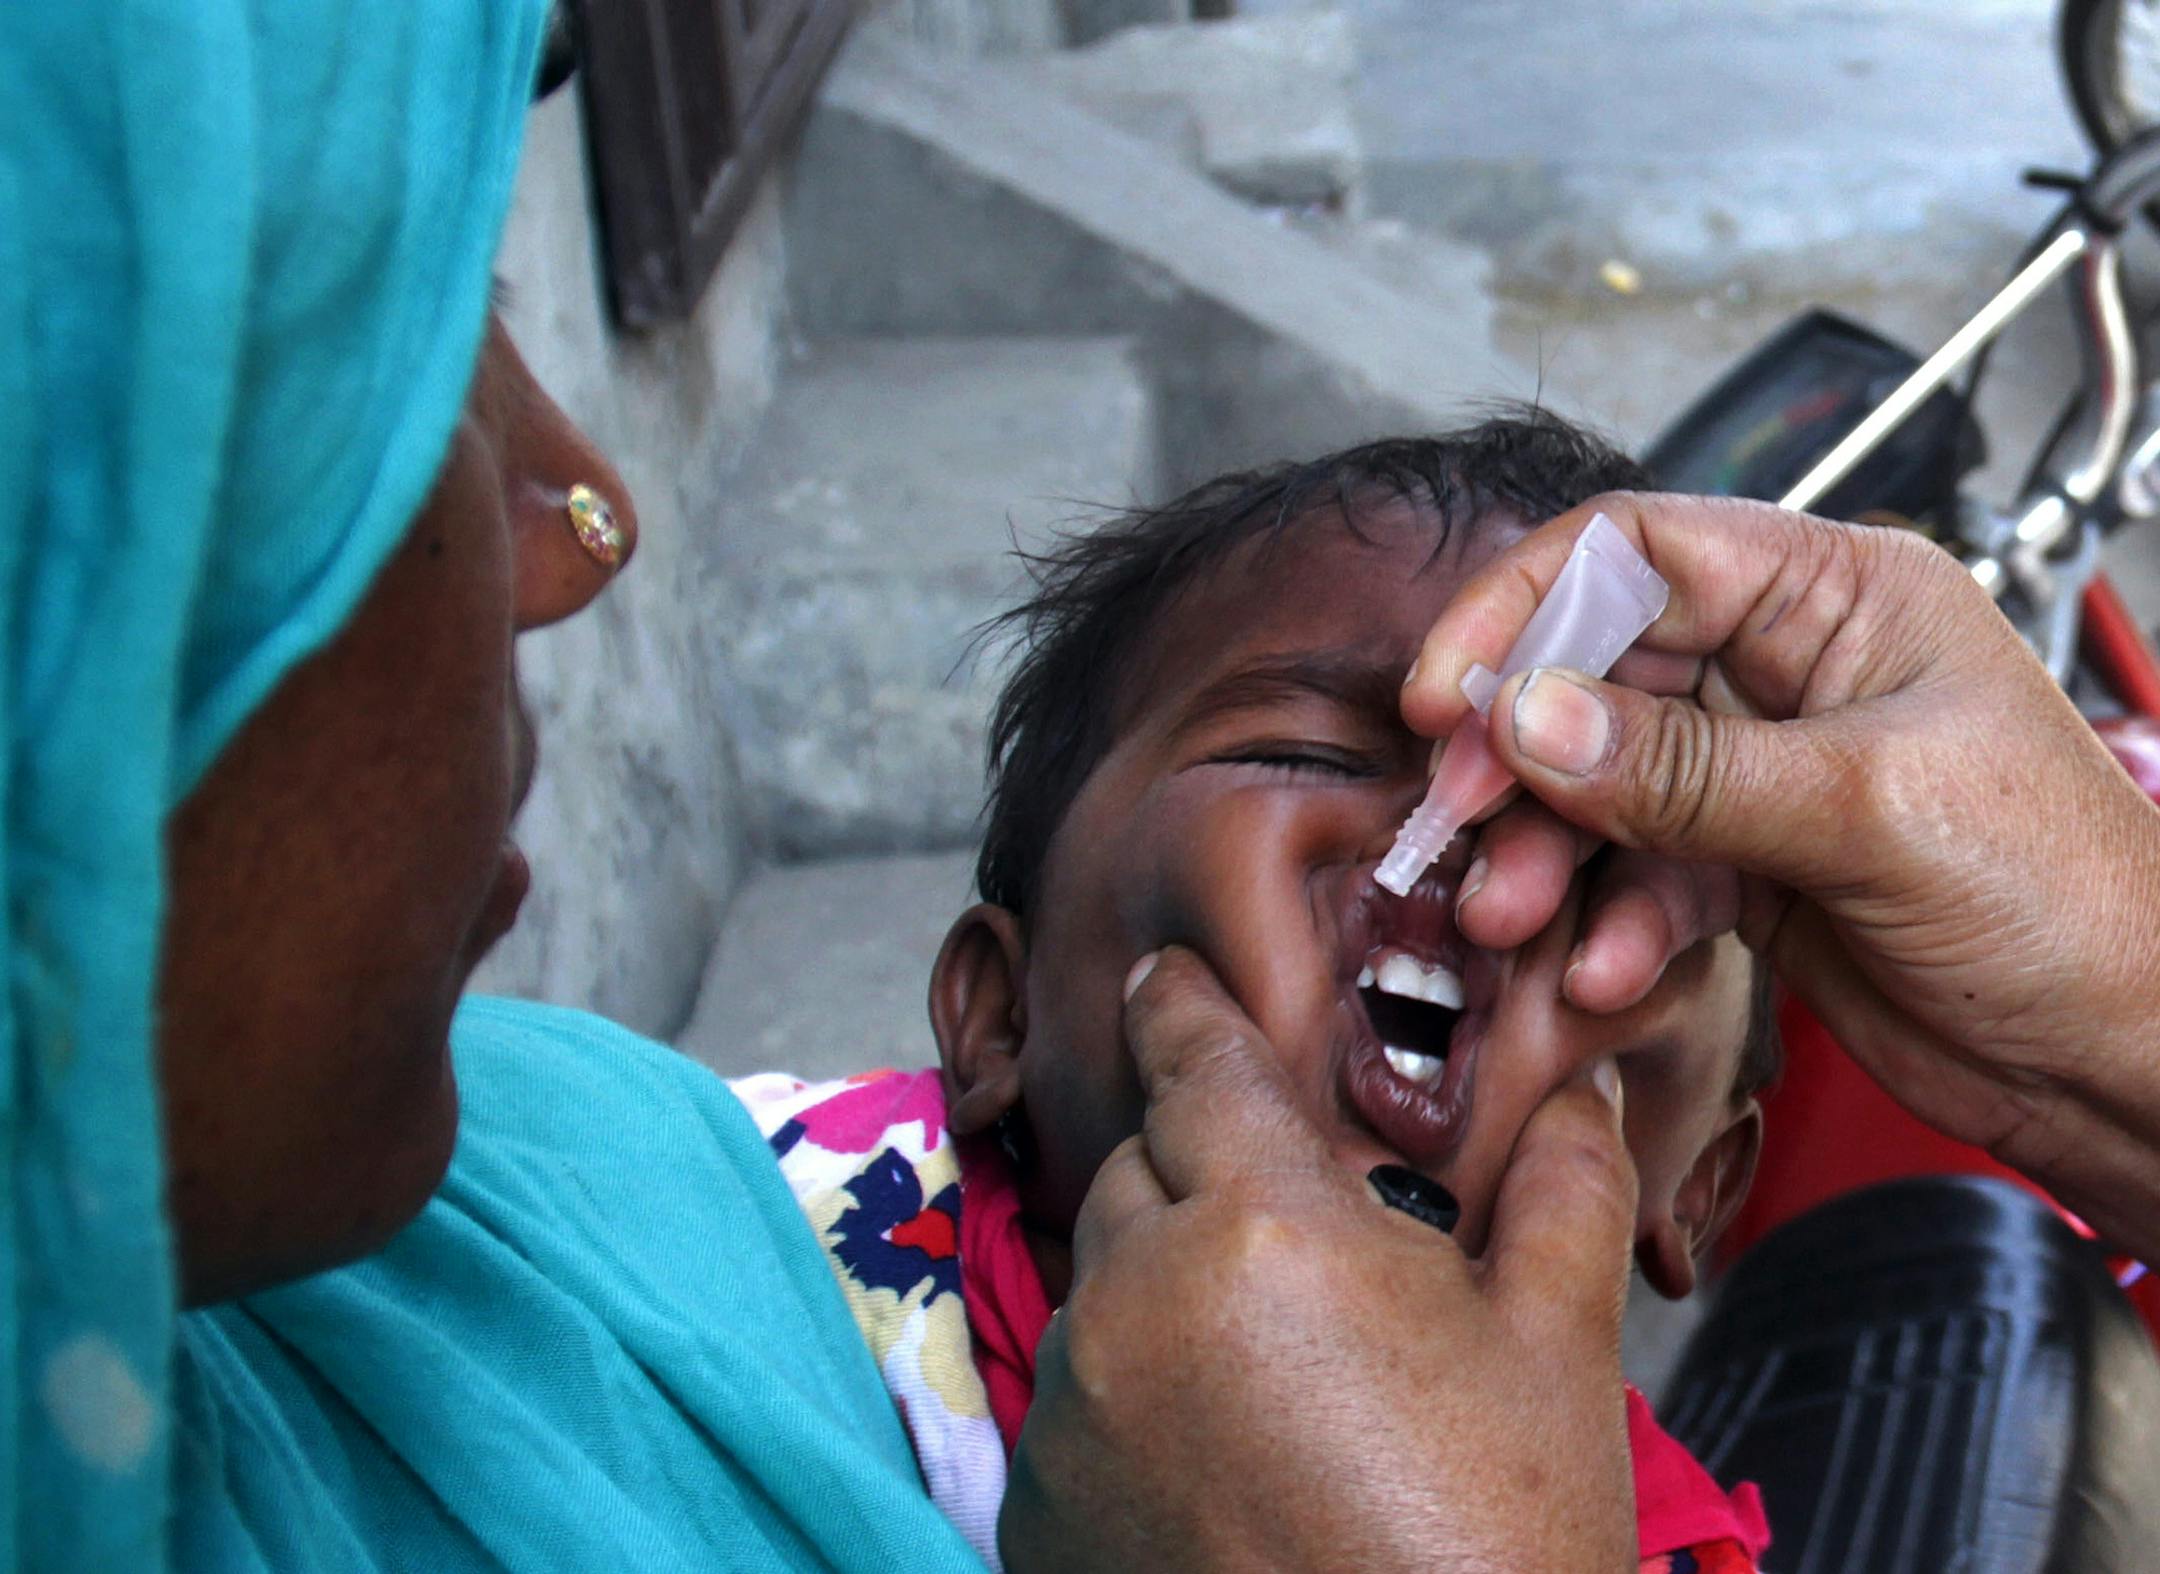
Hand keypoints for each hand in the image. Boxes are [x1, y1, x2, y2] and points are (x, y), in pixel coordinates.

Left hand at [1000, 949, 1637, 1573]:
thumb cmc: (1498, 1539)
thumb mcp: (1556, 1351)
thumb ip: (1562, 1190)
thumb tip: (1579, 1093)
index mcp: (1264, 1226)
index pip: (1194, 1062)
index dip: (1181, 1007)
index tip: (1165, 978)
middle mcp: (1140, 1297)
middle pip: (1141, 1170)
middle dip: (1201, 1176)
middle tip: (1291, 1242)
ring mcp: (1077, 1407)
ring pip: (1103, 1286)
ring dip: (1166, 1291)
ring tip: (1276, 1378)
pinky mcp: (1039, 1505)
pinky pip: (1075, 1399)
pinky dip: (1131, 1398)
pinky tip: (1222, 1459)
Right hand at [1403, 493, 2159, 1253]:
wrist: (2121, 1061)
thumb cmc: (2071, 903)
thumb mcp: (1866, 812)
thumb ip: (1683, 769)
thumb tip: (1531, 717)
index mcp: (1840, 596)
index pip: (1637, 552)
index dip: (1524, 608)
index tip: (1449, 692)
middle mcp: (1791, 669)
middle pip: (1598, 672)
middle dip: (1519, 753)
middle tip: (1458, 818)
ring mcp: (1764, 770)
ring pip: (1603, 783)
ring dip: (1548, 853)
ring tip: (1509, 913)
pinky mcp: (1750, 865)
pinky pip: (1640, 873)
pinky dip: (1609, 920)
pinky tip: (1603, 967)